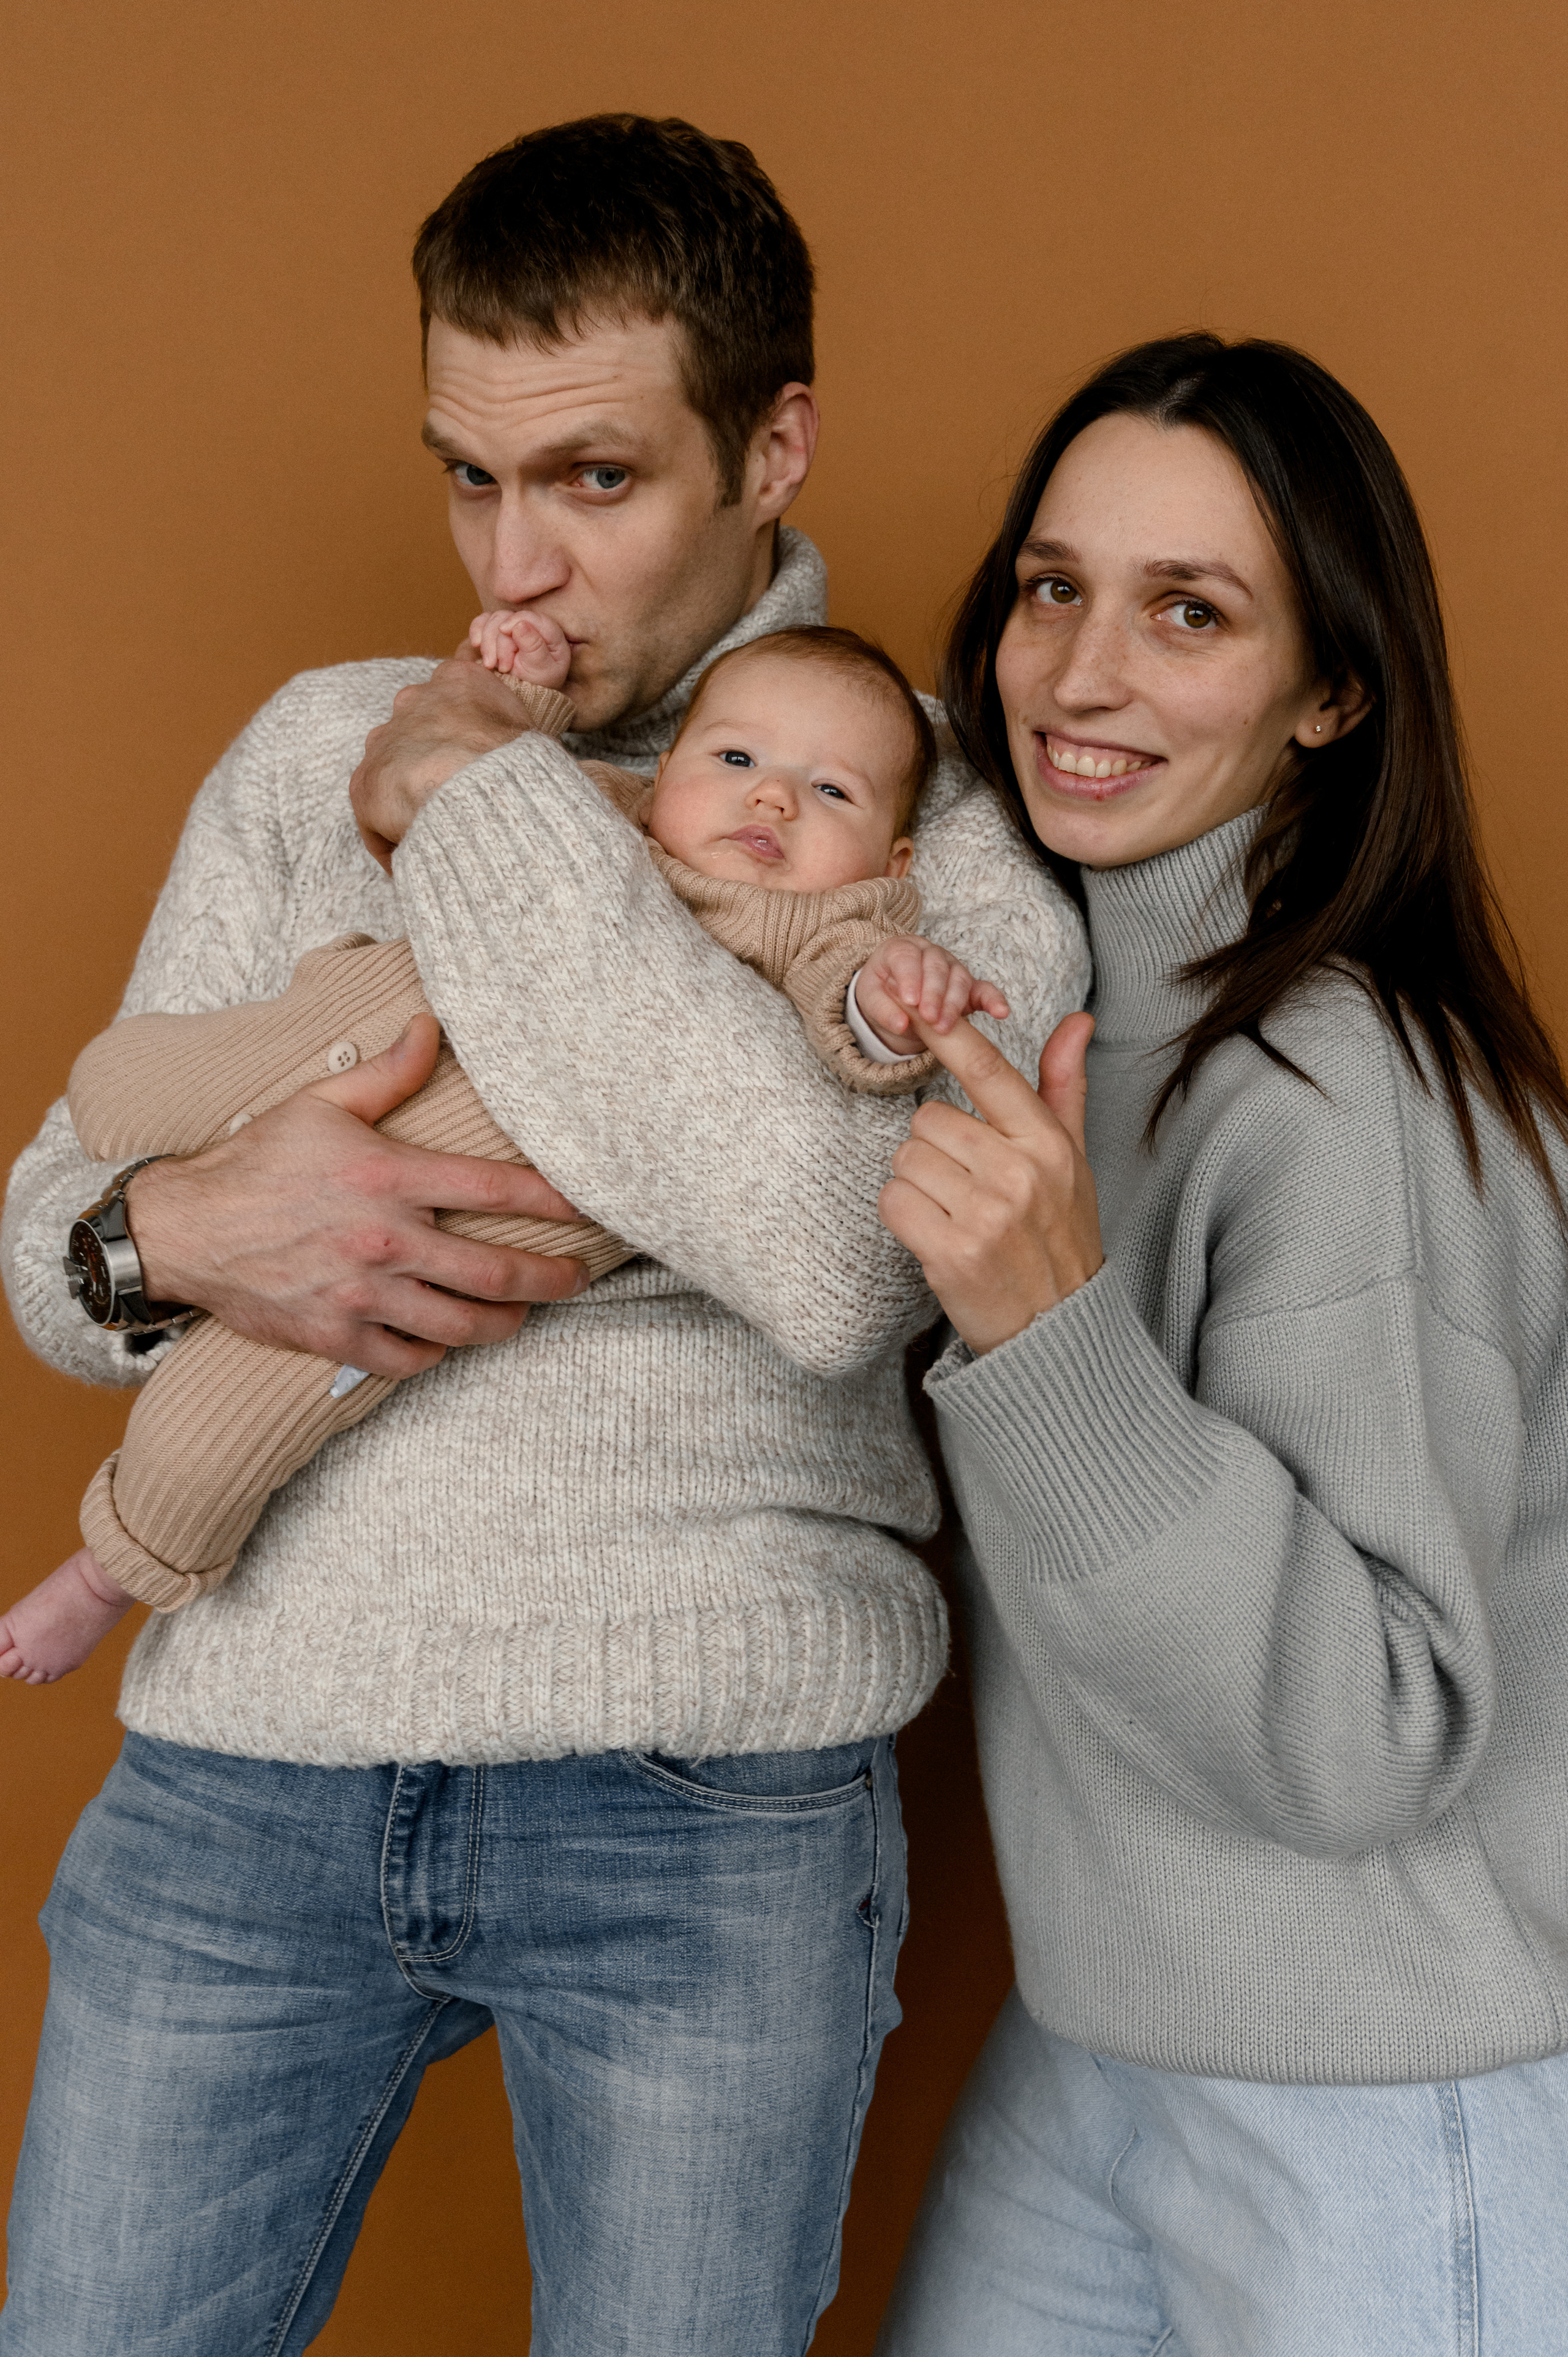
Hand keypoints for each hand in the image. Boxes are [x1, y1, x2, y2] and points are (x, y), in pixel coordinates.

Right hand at [125, 1015, 588, 1376]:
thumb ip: (388, 1074)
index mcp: (388, 1176)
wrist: (184, 1229)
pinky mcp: (336, 1335)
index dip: (553, 1199)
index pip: (495, 1188)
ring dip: (504, 1323)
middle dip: (551, 1278)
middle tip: (579, 1278)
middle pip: (495, 1270)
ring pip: (460, 1324)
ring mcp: (361, 1293)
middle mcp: (383, 1239)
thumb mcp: (320, 1105)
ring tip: (523, 1314)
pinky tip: (447, 1339)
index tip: (589, 1209)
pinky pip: (407, 1358)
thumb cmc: (255, 1163)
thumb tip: (432, 1027)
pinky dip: (436, 1353)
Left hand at [349, 642, 534, 873]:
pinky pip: (378, 819)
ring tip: (437, 832)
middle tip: (457, 798)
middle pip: (418, 731)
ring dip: (409, 799)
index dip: (464, 734)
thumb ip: (514, 732)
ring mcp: (384, 740)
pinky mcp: (365, 783)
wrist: (485, 792)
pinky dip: (395, 840)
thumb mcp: (534, 734)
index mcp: (460, 681)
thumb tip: (524, 755)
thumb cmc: (520, 767)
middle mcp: (414, 700)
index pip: (454, 698)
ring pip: (393, 772)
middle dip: (431, 762)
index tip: (475, 762)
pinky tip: (419, 858)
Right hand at [469, 607, 571, 690]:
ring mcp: (511, 626)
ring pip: (492, 620)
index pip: (528, 616)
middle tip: (504, 668)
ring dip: (487, 643)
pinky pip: (481, 622)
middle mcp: (529, 624)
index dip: (513, 623)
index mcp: (547, 631)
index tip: (504, 636)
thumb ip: (534, 646)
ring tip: (491, 665)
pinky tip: (476, 644)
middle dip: (500, 643)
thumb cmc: (539, 682)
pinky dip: (476, 631)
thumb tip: (520, 624)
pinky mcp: (495, 632)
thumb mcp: (542, 668)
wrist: (525, 695)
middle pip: (506, 618)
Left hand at [855, 936, 1011, 1051]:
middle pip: (936, 968)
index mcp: (902, 949)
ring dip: (953, 1004)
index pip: (907, 958)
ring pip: (958, 979)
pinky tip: (1001, 1012)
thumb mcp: (870, 998)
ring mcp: (951, 968)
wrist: (891, 995)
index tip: (910, 1001)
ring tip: (944, 1027)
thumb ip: (882, 1010)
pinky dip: (994, 1000)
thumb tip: (901, 1025)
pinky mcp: (968, 986)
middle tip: (929, 1019)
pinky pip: (984, 990)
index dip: (910, 978)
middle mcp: (929, 954)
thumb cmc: (881, 991)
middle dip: (934, 994)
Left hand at [878, 1010, 1101, 1352]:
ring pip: (906, 1159)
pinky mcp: (952, 1252)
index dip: (949, 1034)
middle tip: (964, 1187)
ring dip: (917, 1185)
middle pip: (928, 1120)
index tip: (921, 1006)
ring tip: (954, 1214)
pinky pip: (893, 1201)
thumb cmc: (1059, 1235)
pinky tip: (935, 1236)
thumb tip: (1077, 1020)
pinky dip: (903, 1217)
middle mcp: (1019, 1172)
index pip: (988, 1070)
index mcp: (1047, 1143)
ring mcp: (986, 1214)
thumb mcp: (1071, 1159)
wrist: (1057, 1328)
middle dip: (934, 1150)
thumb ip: (1063, 1087)